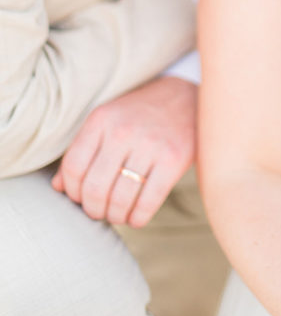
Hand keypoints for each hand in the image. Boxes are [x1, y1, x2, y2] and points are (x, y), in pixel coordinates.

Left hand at [52, 76, 196, 226]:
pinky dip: (137, 218)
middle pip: (94, 188)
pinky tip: (136, 216)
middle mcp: (123, 131)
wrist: (187, 97)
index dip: (72, 191)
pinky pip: (148, 202)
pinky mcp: (174, 160)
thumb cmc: (140, 114)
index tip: (80, 197)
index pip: (73, 167)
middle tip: (99, 211)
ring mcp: (150, 145)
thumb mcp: (108, 120)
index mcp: (102, 119)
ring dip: (115, 216)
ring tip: (117, 214)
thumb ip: (83, 149)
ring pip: (119, 199)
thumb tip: (58, 186)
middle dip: (93, 209)